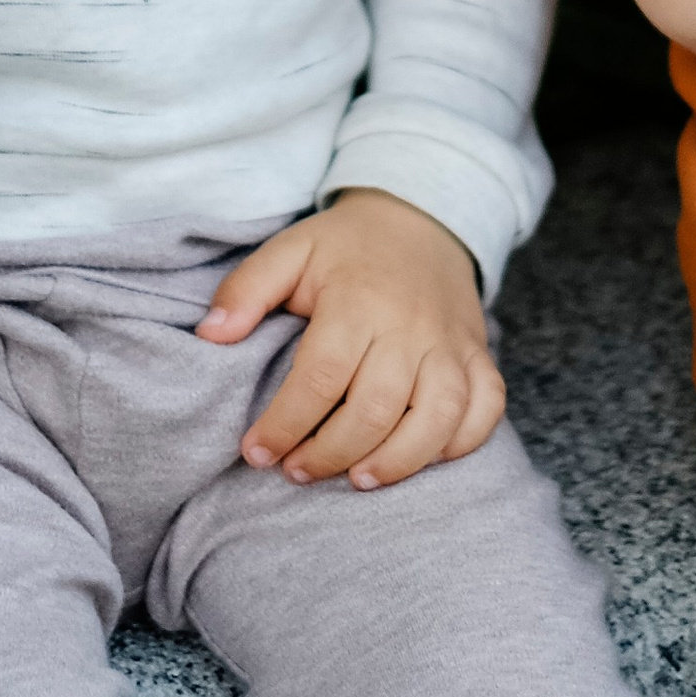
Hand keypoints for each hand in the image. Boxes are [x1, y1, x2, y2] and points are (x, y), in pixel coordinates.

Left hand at [197, 187, 503, 489]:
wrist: (420, 216)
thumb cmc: (346, 247)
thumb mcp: (290, 250)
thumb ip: (246, 289)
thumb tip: (210, 335)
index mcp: (358, 300)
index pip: (321, 377)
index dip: (284, 424)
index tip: (255, 452)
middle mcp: (410, 325)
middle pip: (376, 408)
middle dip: (331, 454)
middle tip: (296, 471)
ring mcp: (451, 342)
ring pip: (437, 417)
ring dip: (398, 461)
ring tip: (356, 480)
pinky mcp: (479, 355)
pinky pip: (485, 408)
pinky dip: (460, 443)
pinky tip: (421, 459)